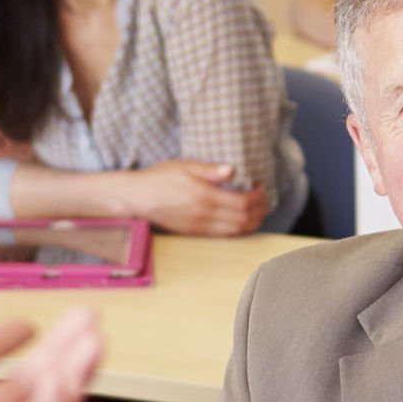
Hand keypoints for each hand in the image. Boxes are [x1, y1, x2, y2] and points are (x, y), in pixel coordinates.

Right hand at [128, 159, 272, 235]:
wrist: (137, 198)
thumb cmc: (160, 178)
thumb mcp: (185, 166)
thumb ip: (210, 170)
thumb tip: (233, 170)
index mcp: (204, 196)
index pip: (242, 202)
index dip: (258, 197)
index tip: (261, 188)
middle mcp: (204, 215)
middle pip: (243, 219)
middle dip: (260, 210)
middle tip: (265, 200)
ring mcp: (200, 227)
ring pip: (236, 230)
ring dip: (253, 222)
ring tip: (259, 211)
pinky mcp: (195, 233)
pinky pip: (224, 235)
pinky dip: (239, 230)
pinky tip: (244, 222)